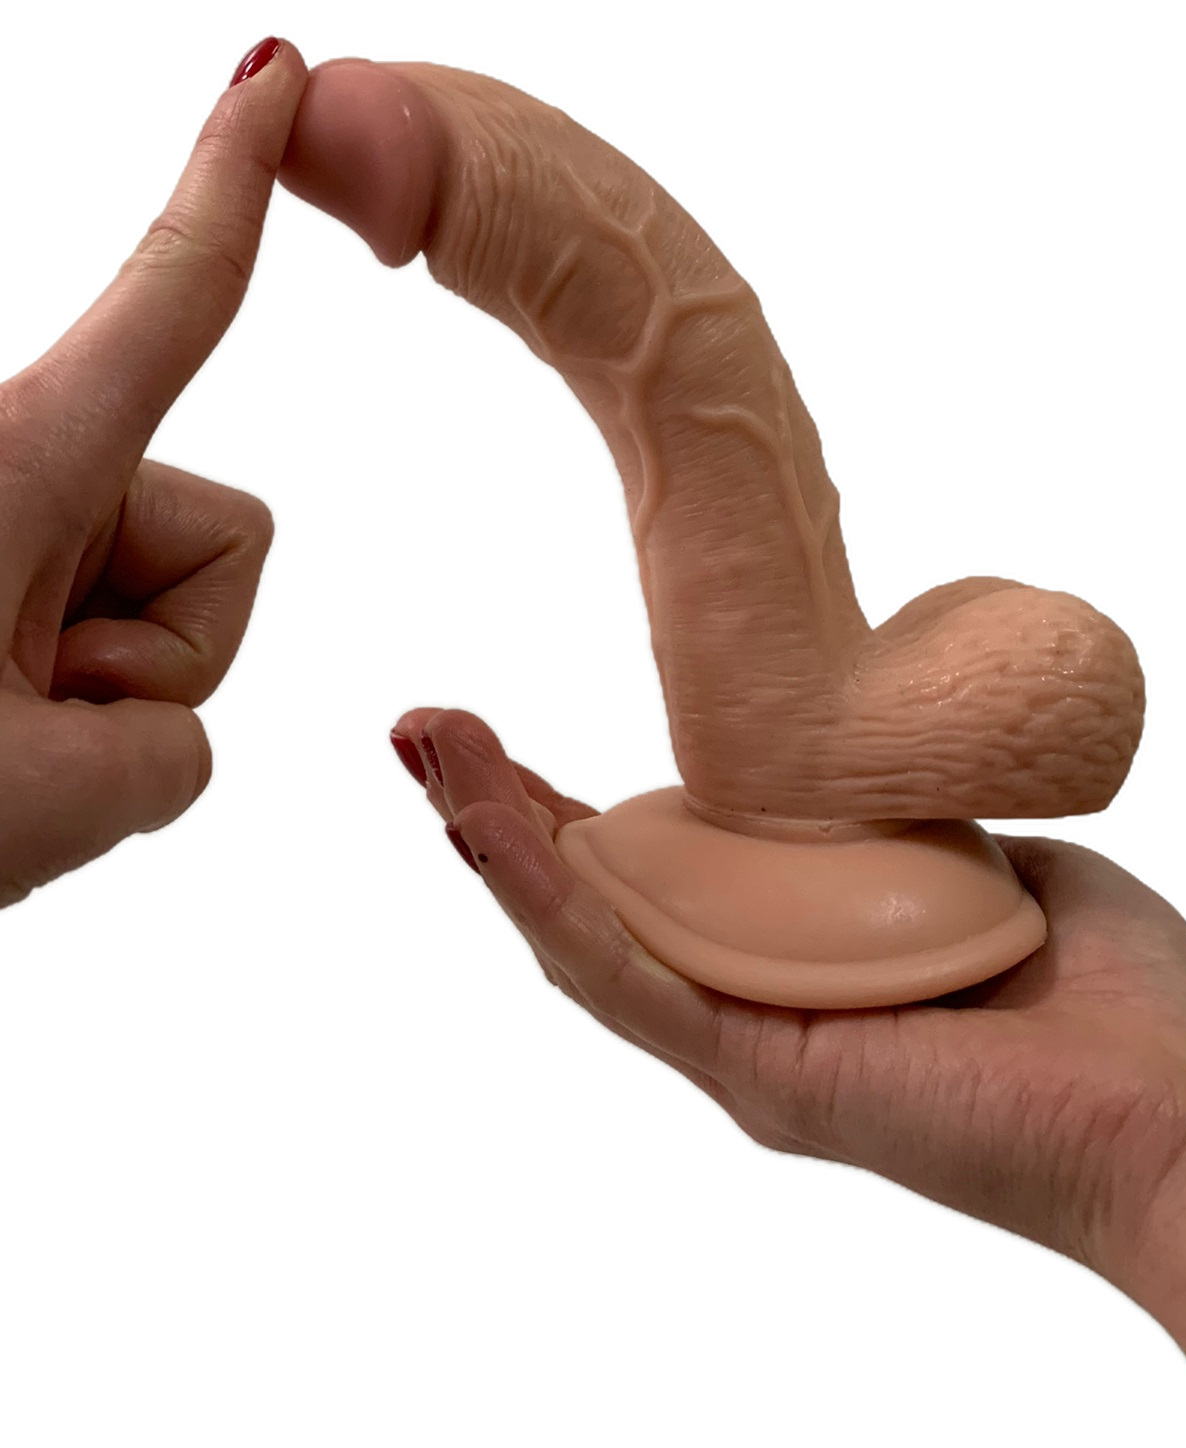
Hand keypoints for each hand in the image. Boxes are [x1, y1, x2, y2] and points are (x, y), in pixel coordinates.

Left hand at [0, 40, 306, 907]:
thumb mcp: (36, 797)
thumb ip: (166, 756)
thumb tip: (152, 731)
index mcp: (19, 465)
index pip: (169, 300)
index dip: (228, 185)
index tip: (267, 77)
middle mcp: (22, 478)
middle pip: (218, 531)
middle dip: (167, 651)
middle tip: (34, 724)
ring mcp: (10, 538)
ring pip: (175, 603)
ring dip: (113, 694)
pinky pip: (118, 646)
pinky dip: (77, 715)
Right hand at [388, 706, 1185, 1273]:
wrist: (1182, 1107)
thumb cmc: (1113, 992)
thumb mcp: (995, 861)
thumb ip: (915, 823)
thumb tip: (871, 772)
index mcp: (810, 956)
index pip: (671, 876)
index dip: (581, 809)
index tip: (512, 738)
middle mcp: (760, 1004)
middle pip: (603, 905)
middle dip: (504, 815)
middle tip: (424, 728)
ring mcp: (750, 1047)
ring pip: (591, 940)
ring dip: (500, 842)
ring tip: (427, 752)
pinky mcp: (763, 1078)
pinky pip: (634, 983)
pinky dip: (554, 903)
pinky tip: (491, 833)